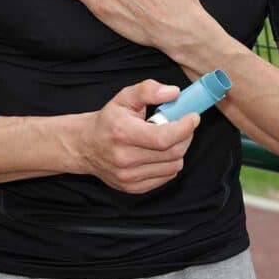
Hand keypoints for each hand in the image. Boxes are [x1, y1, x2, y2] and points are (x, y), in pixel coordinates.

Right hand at [77, 79, 199, 193]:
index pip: (163, 138)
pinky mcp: (133, 188)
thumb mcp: (125, 97)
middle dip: (185, 137)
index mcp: (123, 133)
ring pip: (173, 166)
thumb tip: (173, 93)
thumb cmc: (109, 120)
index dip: (184, 128)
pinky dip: (170, 163)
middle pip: (172, 153)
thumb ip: (148, 90)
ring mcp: (129, 176)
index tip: (193, 117)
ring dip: (179, 151)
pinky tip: (160, 153)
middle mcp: (124, 158)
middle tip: (184, 125)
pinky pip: (167, 177)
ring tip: (168, 139)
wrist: (86, 145)